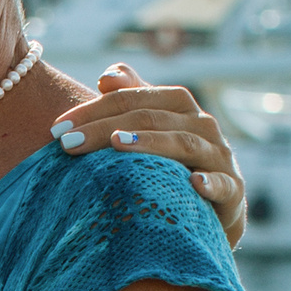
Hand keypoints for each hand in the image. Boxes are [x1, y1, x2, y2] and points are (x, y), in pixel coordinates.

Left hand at [54, 62, 245, 244]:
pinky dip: (209, 182)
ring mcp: (219, 157)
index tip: (57, 128)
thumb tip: (109, 76)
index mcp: (179, 106)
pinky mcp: (233, 192)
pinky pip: (223, 185)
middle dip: (107, 128)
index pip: (134, 99)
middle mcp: (202, 126)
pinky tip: (192, 183)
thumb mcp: (150, 132)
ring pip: (184, 143)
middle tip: (68, 143)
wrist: (214, 214)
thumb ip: (132, 100)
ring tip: (117, 146)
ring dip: (151, 143)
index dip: (95, 109)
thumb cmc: (172, 167)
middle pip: (152, 118)